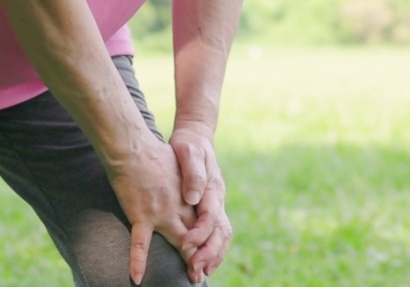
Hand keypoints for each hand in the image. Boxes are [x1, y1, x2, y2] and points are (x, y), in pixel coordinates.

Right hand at [106, 136, 198, 284]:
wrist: (133, 148)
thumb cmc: (155, 154)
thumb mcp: (180, 167)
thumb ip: (188, 183)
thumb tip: (192, 197)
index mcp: (188, 196)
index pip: (205, 222)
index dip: (209, 239)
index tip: (211, 253)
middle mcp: (179, 207)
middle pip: (196, 235)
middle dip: (202, 256)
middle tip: (203, 274)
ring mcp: (160, 213)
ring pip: (178, 241)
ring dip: (187, 260)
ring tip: (191, 278)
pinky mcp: (140, 215)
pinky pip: (139, 243)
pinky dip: (138, 261)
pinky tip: (137, 278)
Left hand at [171, 124, 233, 281]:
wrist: (196, 136)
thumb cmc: (189, 144)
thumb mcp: (188, 152)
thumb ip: (193, 173)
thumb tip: (193, 197)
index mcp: (213, 188)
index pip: (210, 217)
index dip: (199, 234)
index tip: (187, 246)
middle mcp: (218, 199)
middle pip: (220, 232)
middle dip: (208, 253)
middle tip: (195, 269)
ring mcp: (216, 204)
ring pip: (222, 235)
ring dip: (214, 256)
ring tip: (201, 273)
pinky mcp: (210, 207)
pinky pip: (217, 233)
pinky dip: (213, 250)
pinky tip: (204, 262)